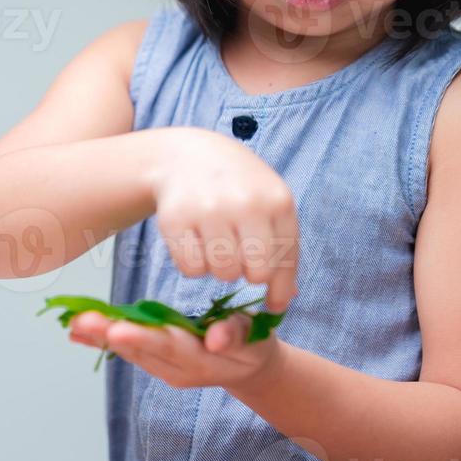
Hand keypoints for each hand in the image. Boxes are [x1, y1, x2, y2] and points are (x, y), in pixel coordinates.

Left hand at [67, 309, 284, 390]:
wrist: (248, 367)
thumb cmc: (252, 344)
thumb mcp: (254, 337)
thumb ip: (235, 334)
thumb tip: (216, 336)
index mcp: (201, 359)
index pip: (169, 347)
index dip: (142, 338)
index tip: (117, 330)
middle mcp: (178, 369)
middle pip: (141, 350)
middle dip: (109, 335)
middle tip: (81, 323)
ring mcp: (165, 369)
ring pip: (130, 352)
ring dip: (99, 338)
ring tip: (73, 323)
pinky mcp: (157, 363)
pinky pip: (127, 352)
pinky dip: (100, 342)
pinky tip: (76, 332)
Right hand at [147, 129, 299, 312]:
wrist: (187, 156)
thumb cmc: (237, 186)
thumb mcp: (269, 203)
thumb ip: (282, 247)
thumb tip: (283, 302)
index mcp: (277, 200)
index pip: (285, 262)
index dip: (280, 288)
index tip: (274, 304)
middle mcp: (245, 203)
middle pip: (255, 273)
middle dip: (247, 273)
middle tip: (238, 257)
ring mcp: (208, 209)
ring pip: (222, 273)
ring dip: (219, 268)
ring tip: (216, 244)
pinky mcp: (175, 219)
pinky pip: (191, 269)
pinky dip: (194, 265)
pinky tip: (196, 242)